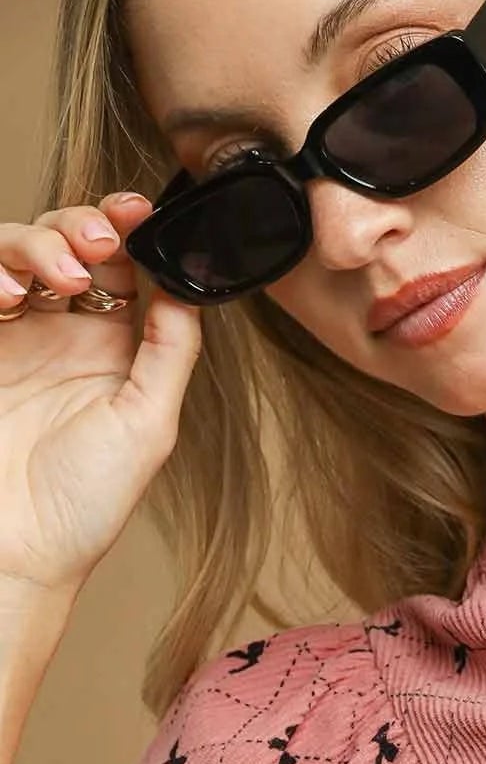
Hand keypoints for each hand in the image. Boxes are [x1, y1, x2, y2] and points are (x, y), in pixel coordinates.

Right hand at [0, 190, 202, 610]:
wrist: (16, 549)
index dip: (126, 229)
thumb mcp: (148, 425)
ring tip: (56, 278)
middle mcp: (57, 334)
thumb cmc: (85, 504)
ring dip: (37, 244)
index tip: (136, 213)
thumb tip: (189, 286)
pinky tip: (7, 297)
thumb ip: (169, 353)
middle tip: (96, 245)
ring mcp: (8, 336)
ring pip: (14, 250)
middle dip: (80, 226)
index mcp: (109, 350)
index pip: (118, 265)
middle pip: (63, 243)